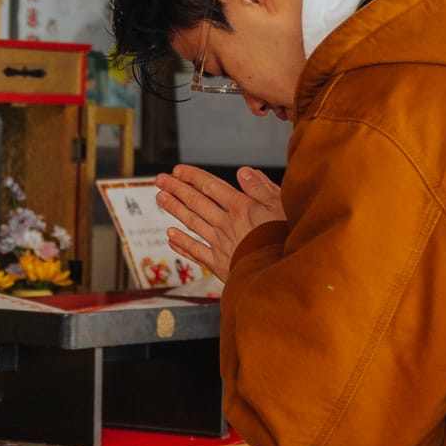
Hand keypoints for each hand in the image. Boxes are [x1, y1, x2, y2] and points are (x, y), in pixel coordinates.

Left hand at [156, 164, 285, 281]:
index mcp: (241, 207)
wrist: (279, 275)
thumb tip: (244, 171)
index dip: (193, 177)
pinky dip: (181, 243)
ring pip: (192, 223)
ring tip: (160, 198)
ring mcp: (219, 244)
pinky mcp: (219, 264)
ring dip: (175, 209)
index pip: (211, 186)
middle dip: (177, 188)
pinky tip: (170, 236)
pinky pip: (195, 251)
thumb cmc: (285, 239)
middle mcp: (225, 223)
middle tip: (160, 180)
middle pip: (196, 202)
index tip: (178, 170)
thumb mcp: (281, 207)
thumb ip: (261, 188)